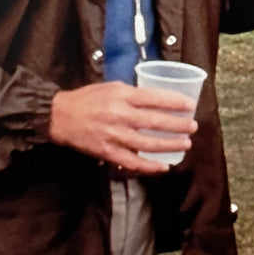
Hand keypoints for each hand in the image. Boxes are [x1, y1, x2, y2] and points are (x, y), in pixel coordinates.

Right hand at [49, 82, 197, 173]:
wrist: (60, 117)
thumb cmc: (87, 99)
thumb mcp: (111, 87)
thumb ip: (132, 93)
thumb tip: (156, 97)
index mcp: (122, 96)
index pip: (155, 98)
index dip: (175, 102)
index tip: (190, 105)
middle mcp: (121, 115)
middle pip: (157, 122)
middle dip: (179, 125)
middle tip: (193, 126)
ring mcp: (115, 136)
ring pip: (149, 144)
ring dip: (170, 145)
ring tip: (185, 144)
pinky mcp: (108, 152)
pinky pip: (133, 162)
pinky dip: (150, 166)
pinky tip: (164, 166)